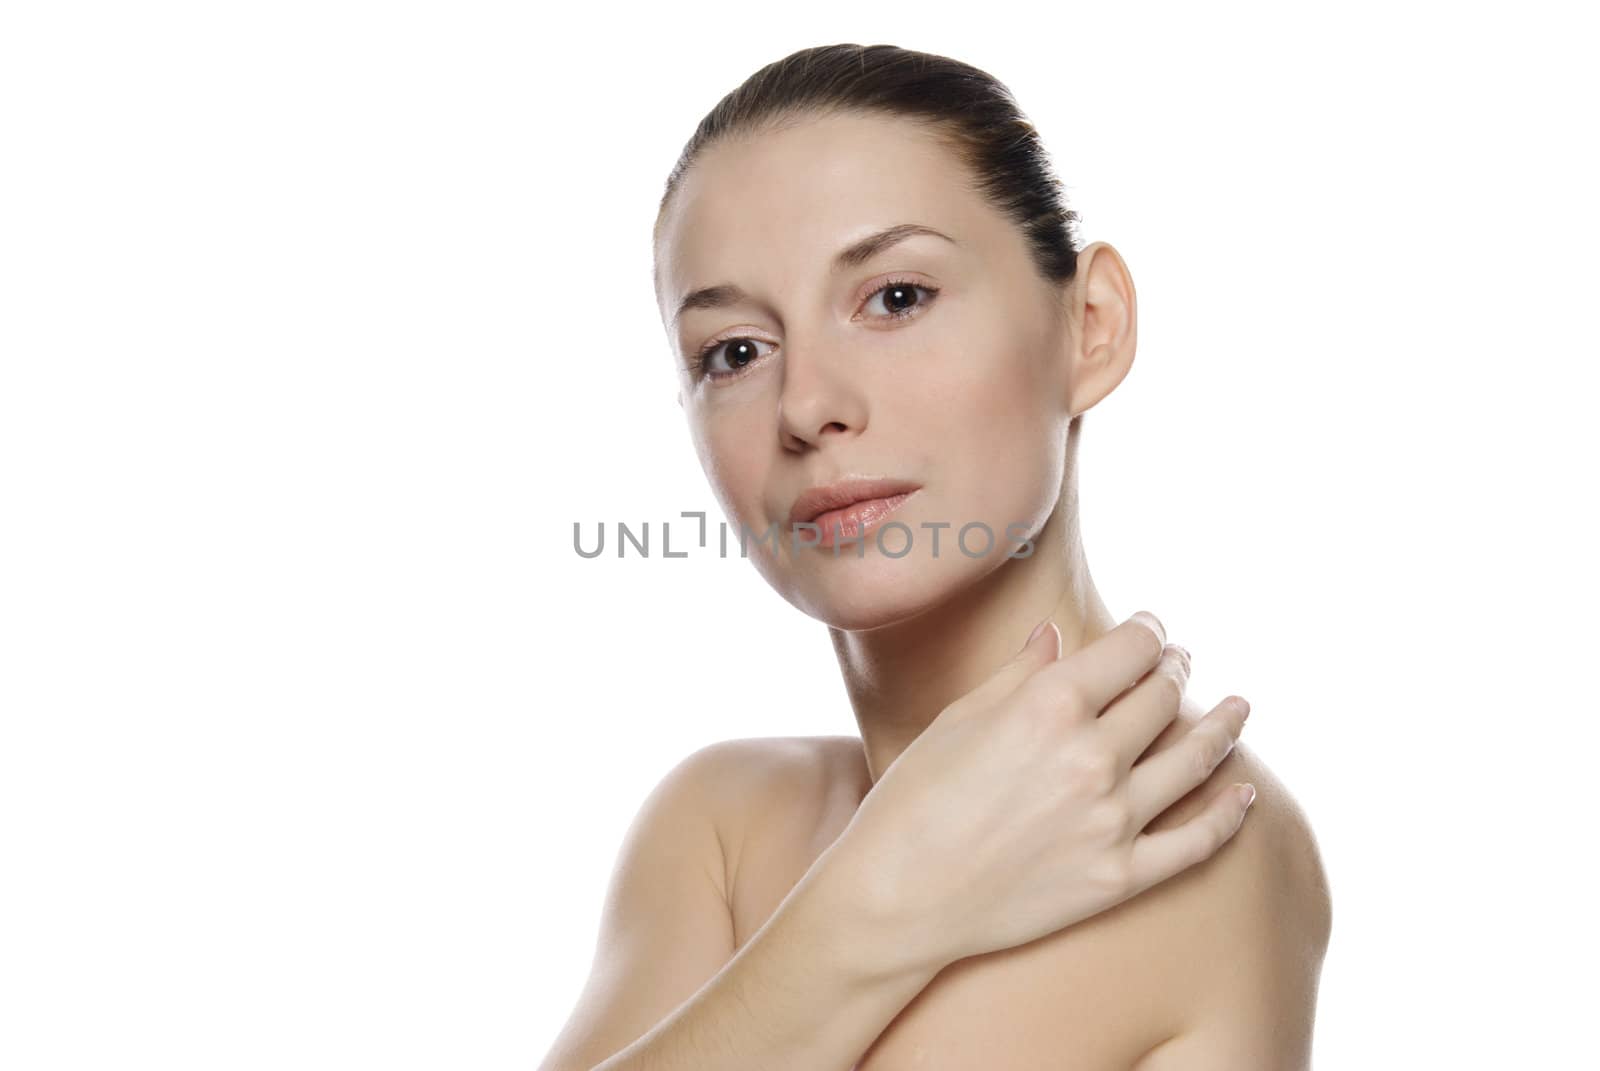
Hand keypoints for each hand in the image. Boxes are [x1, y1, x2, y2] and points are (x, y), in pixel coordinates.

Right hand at [831, 611, 1253, 973]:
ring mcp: (1112, 820)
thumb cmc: (912, 801)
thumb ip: (1018, 674)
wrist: (897, 900)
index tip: (1152, 628)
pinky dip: (1230, 814)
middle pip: (1163, 697)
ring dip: (1222, 726)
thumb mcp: (957, 720)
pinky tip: (1245, 793)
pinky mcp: (1119, 877)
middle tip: (1181, 662)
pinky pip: (1198, 842)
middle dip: (1175, 670)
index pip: (1130, 649)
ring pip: (1193, 758)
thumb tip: (1056, 635)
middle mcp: (1090, 756)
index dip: (1149, 632)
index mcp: (1048, 705)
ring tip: (1238, 708)